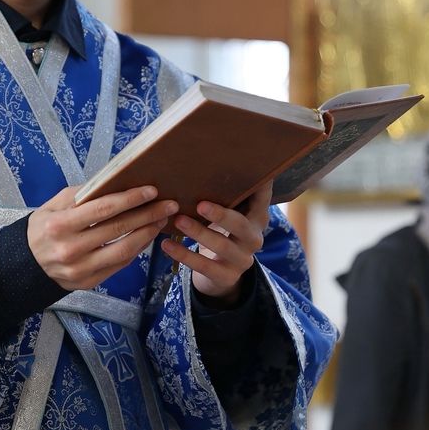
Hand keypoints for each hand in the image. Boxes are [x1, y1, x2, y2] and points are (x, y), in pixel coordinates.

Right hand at [29, 185, 177, 290]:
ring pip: (125, 250)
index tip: (152, 190)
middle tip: (169, 204)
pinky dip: (137, 249)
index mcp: (60, 225)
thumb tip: (115, 183)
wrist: (25, 265)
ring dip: (148, 233)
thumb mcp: (53, 205)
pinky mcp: (89, 282)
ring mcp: (81, 269)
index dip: (130, 199)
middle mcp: (71, 249)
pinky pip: (120, 264)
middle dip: (148, 214)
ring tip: (162, 220)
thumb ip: (82, 195)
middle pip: (119, 229)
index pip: (103, 209)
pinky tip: (146, 235)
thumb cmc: (42, 228)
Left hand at [162, 182, 270, 306]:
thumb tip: (218, 152)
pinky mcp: (226, 277)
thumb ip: (228, 193)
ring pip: (220, 246)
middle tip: (199, 204)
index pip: (262, 198)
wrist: (222, 274)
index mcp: (257, 218)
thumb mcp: (230, 214)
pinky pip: (204, 267)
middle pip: (240, 226)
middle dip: (221, 215)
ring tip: (177, 220)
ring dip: (197, 233)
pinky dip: (184, 255)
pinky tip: (166, 245)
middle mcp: (254, 238)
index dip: (259, 187)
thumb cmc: (222, 232)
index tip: (253, 173)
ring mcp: (242, 260)